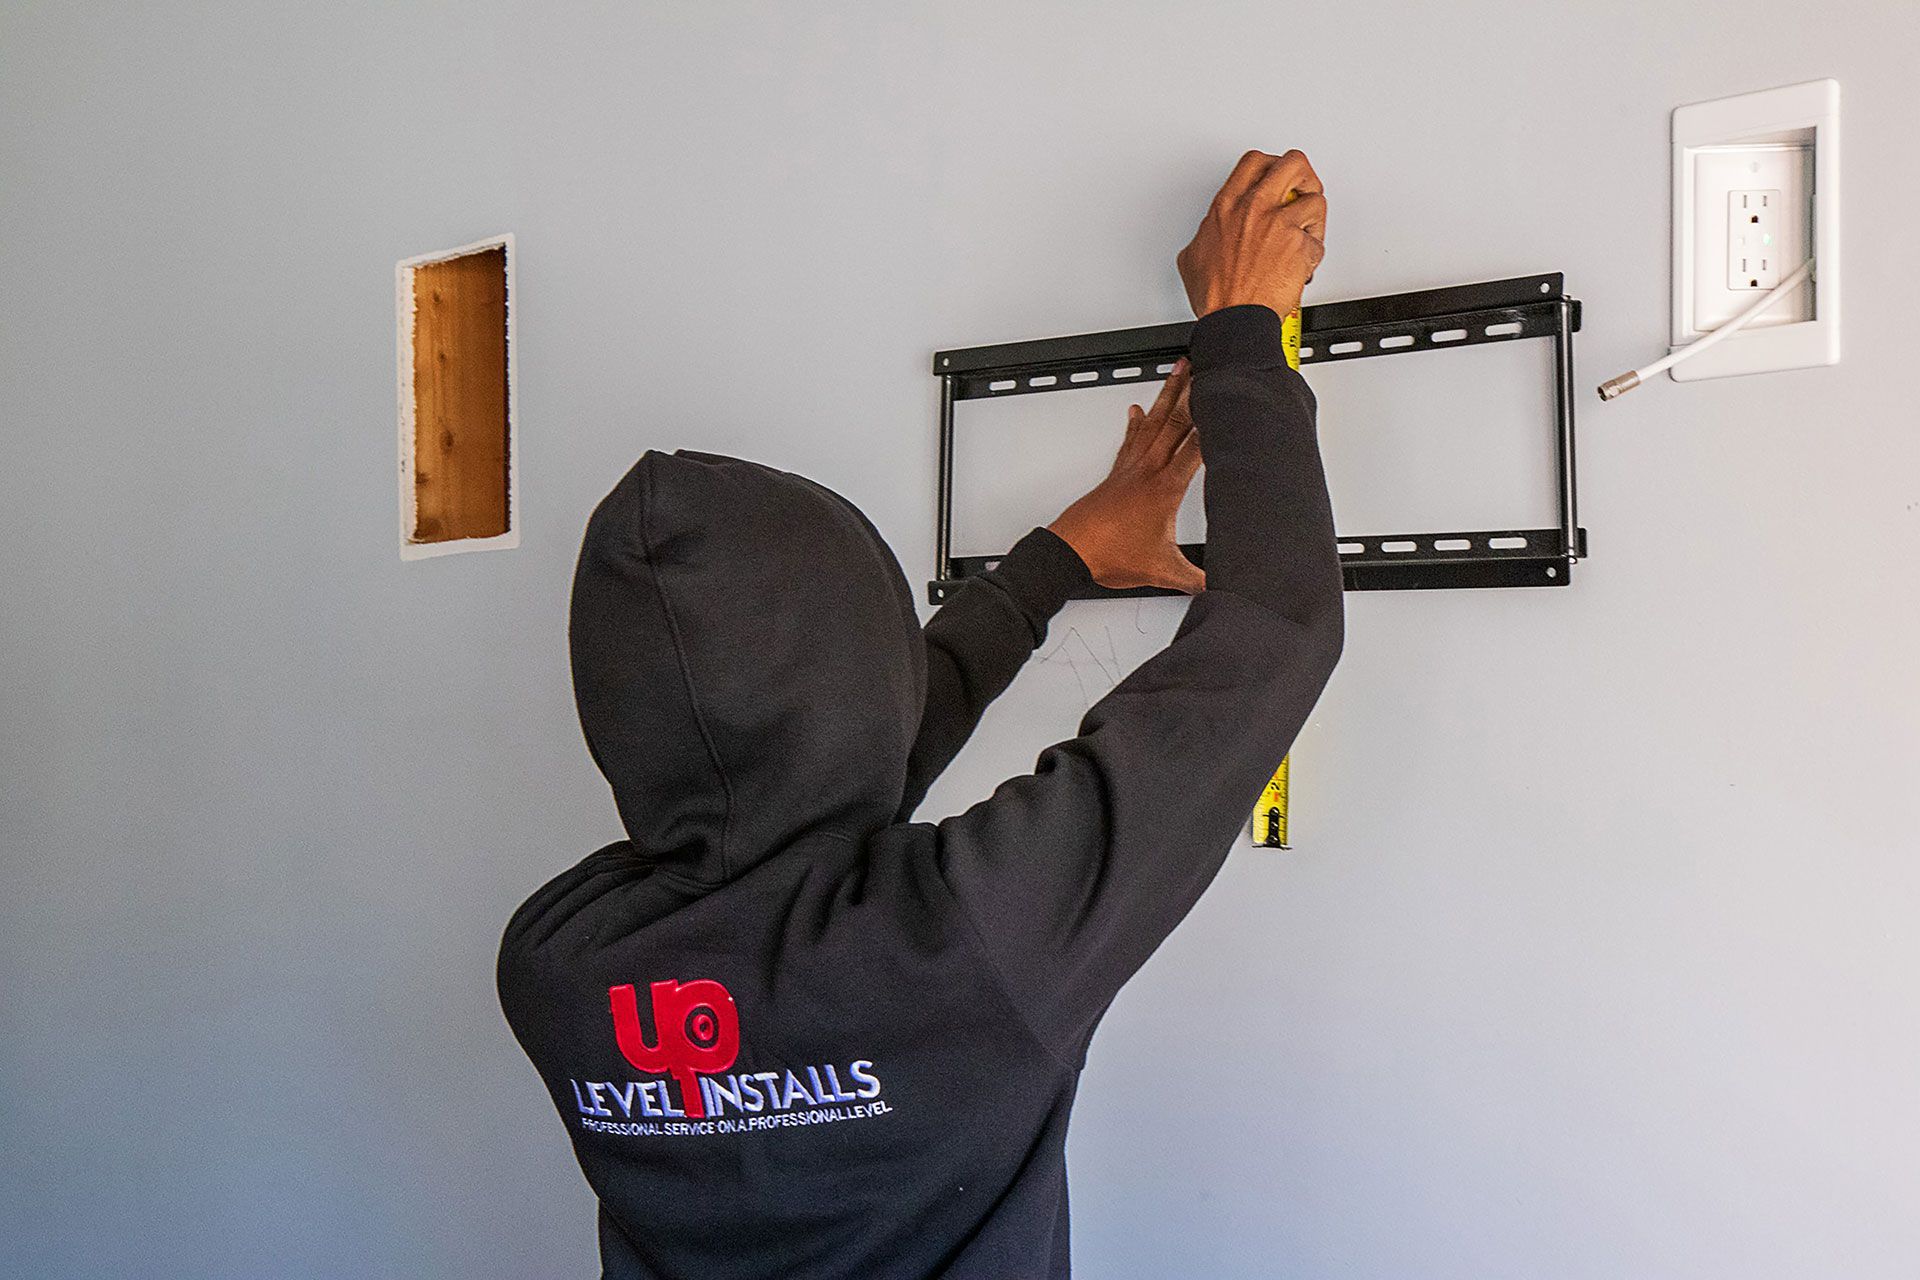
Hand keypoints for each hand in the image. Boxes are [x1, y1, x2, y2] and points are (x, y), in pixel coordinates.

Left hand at [1047, 359, 1204, 593]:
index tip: (1229, 401)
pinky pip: (1131, 439)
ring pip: (1154, 422)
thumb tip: (1219, 585)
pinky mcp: (1117, 473)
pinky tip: (1137, 409)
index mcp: (1164, 489)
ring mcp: (1131, 469)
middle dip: (1193, 392)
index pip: (1197, 448)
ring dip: (1168, 394)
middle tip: (1205, 366)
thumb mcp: (1161, 571)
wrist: (1071, 551)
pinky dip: (1137, 421)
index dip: (1215, 423)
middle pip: (1176, 422)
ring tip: (1178, 371)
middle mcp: (1148, 471)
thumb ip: (1195, 579)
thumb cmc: (1109, 554)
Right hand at [1176, 149, 1326, 319]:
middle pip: (1294, 164)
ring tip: (1305, 233)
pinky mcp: (1300, 247)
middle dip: (1304, 176)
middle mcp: (1255, 209)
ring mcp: (1280, 226)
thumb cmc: (1217, 296)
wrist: (1234, 321)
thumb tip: (1210, 231)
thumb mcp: (1193, 256)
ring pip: (1316, 199)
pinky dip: (1314, 252)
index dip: (1272, 164)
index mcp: (1228, 206)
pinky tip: (1302, 261)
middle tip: (1302, 191)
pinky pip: (1318, 241)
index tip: (1276, 176)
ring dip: (1313, 217)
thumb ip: (1207, 232)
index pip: (1256, 161)